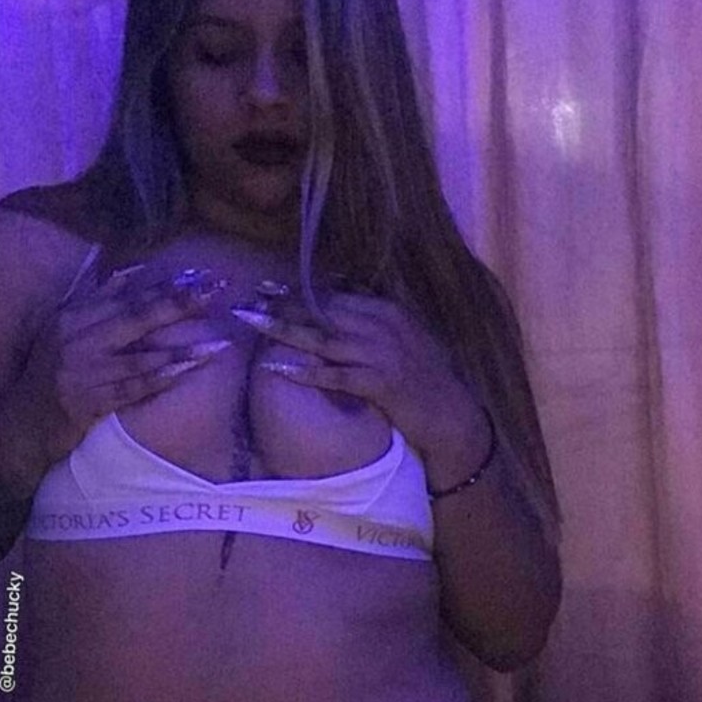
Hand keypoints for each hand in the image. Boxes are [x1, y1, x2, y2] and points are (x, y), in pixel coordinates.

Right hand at [20, 266, 229, 461]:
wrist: (19, 425)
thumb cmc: (48, 376)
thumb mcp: (63, 331)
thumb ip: (96, 301)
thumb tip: (134, 272)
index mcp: (71, 317)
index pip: (124, 296)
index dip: (163, 286)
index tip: (197, 276)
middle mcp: (75, 339)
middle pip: (135, 317)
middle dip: (178, 304)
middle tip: (215, 292)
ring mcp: (81, 371)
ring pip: (139, 355)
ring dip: (181, 349)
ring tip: (217, 343)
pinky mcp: (87, 402)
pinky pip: (131, 388)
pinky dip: (160, 379)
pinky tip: (185, 372)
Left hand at [232, 290, 482, 458]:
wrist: (452, 413)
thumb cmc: (425, 378)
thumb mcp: (404, 337)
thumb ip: (374, 319)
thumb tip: (340, 300)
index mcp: (389, 311)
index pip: (336, 294)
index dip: (299, 290)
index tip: (268, 287)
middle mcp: (384, 326)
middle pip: (325, 311)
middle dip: (285, 305)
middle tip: (250, 301)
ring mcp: (382, 355)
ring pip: (324, 339)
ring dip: (286, 330)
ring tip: (254, 323)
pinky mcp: (380, 384)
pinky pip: (335, 375)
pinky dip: (307, 371)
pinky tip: (278, 368)